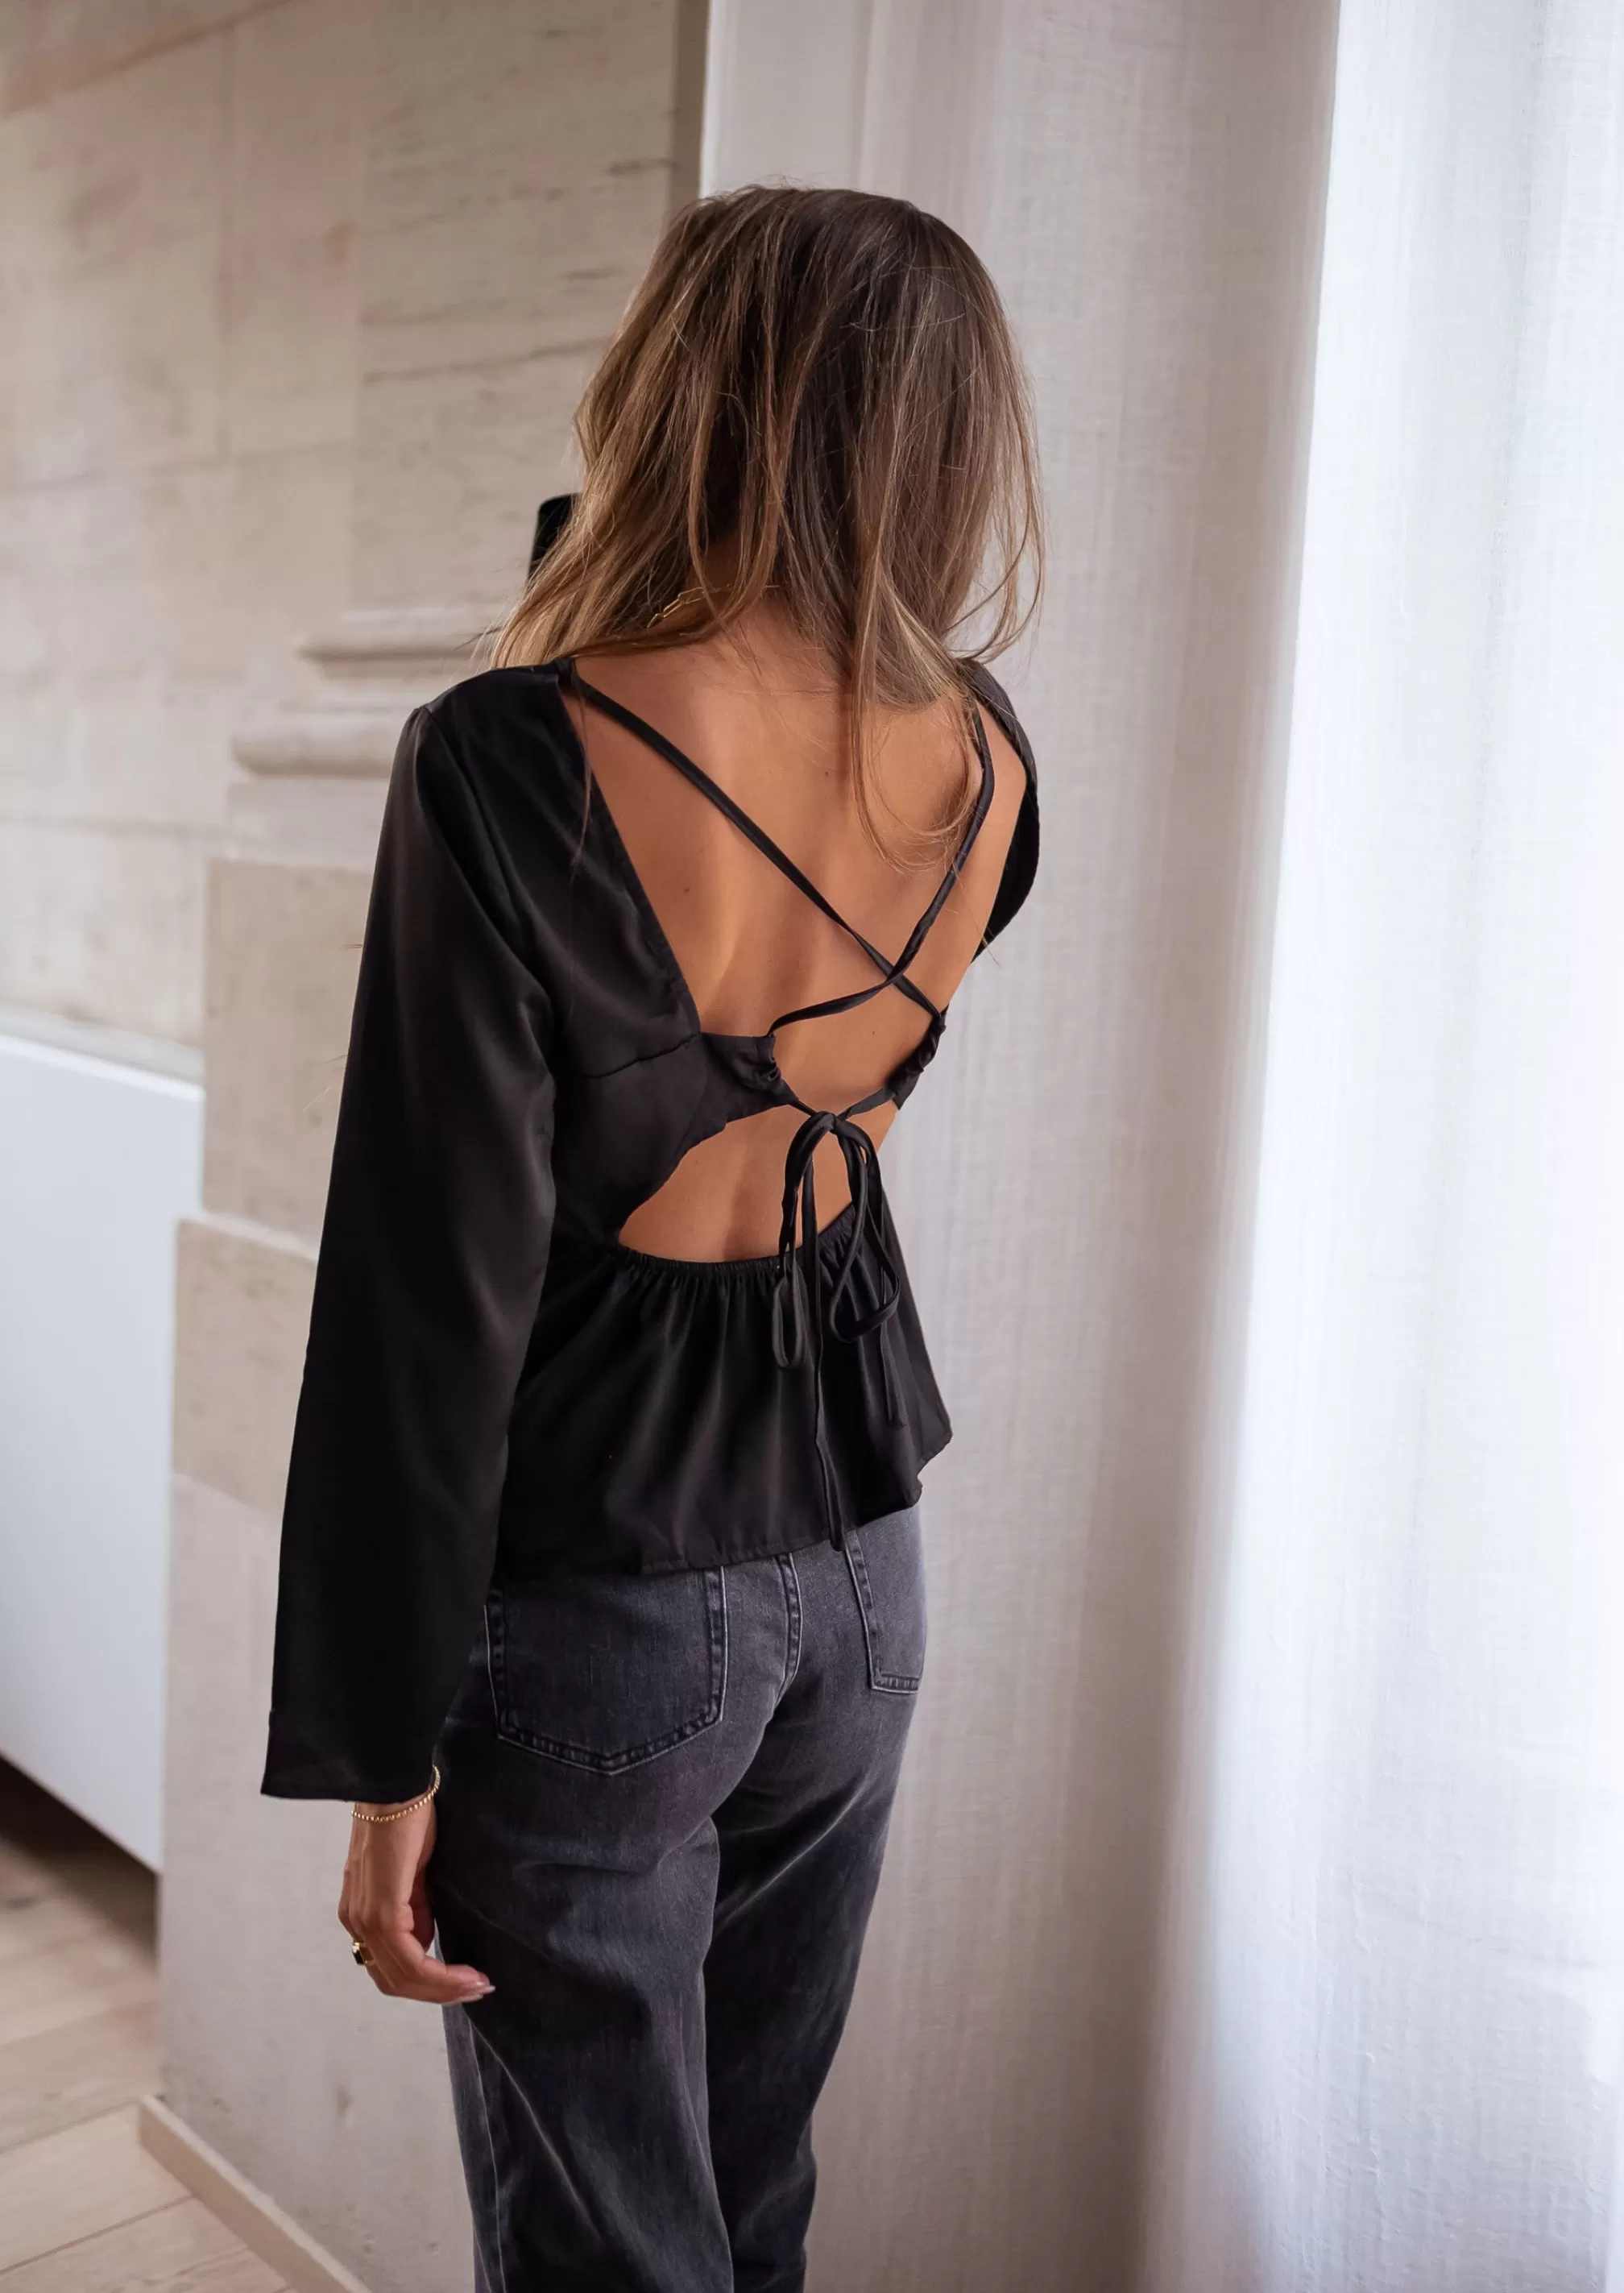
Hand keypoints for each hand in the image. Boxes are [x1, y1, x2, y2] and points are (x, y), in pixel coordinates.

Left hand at [339, 1796, 492, 2004]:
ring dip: (444, 1989)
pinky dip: (441, 1975)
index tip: (468, 1981)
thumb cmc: (407, 1816)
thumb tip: (427, 1938)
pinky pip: (411, 1960)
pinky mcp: (382, 1911)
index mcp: (361, 1912)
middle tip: (479, 1989)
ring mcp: (365, 1919)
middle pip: (394, 1982)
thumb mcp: (413, 1871)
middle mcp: (356, 1922)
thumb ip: (415, 1906)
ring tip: (479, 1984)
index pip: (390, 1968)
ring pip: (402, 1978)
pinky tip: (468, 1973)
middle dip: (439, 1993)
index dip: (429, 1984)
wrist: (396, 1784)